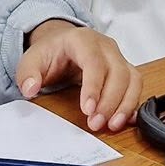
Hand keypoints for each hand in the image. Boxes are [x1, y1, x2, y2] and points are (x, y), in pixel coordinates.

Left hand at [15, 19, 141, 132]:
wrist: (62, 44)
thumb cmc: (51, 52)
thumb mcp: (32, 59)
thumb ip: (28, 73)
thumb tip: (30, 88)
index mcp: (83, 40)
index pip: (95, 62)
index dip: (94, 87)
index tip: (87, 110)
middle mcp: (106, 47)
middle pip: (118, 72)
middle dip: (110, 102)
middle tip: (95, 123)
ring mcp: (118, 58)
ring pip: (132, 79)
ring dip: (125, 105)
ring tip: (112, 125)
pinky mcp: (124, 71)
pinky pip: (136, 86)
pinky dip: (133, 103)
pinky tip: (126, 119)